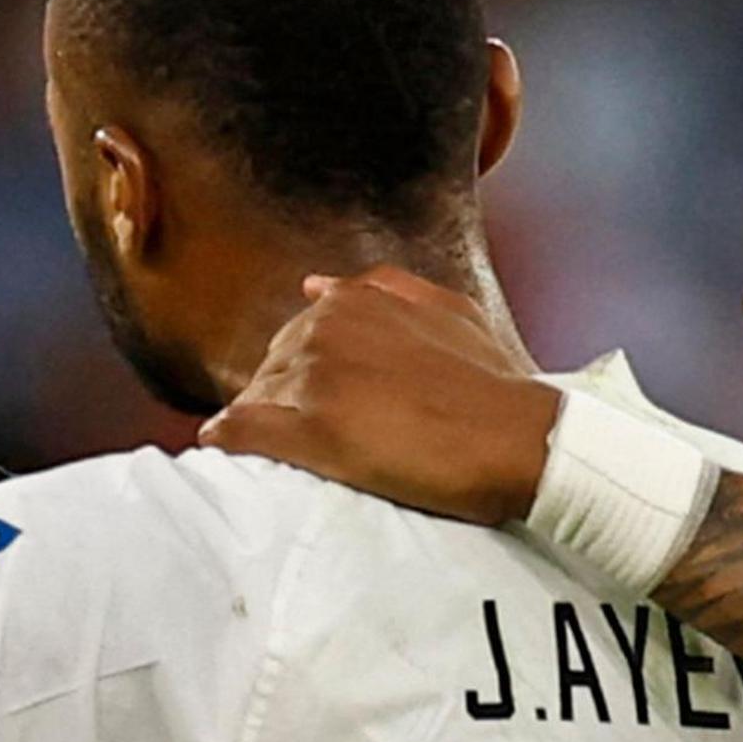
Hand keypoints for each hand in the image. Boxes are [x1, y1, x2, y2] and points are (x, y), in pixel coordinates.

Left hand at [198, 265, 560, 525]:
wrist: (519, 438)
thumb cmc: (495, 383)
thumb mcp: (449, 311)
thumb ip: (386, 290)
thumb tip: (316, 284)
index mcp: (352, 300)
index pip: (297, 338)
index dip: (306, 377)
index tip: (324, 408)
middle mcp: (323, 329)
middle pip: (272, 369)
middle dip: (283, 400)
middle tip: (311, 439)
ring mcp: (312, 378)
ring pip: (255, 400)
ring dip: (261, 425)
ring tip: (282, 457)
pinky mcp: (307, 429)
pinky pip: (240, 430)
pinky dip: (228, 440)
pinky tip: (223, 451)